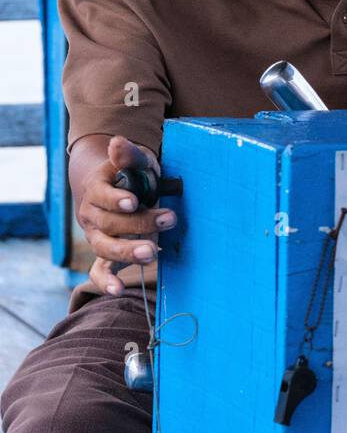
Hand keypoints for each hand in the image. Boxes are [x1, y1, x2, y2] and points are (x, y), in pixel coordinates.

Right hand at [74, 135, 175, 295]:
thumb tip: (117, 142)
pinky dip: (106, 282)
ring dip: (128, 252)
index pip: (102, 195)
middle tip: (169, 219)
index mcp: (96, 188)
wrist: (115, 189)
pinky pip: (98, 271)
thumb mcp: (134, 161)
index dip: (116, 200)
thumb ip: (128, 155)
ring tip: (152, 252)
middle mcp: (92, 214)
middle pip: (110, 224)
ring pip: (104, 247)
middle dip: (140, 223)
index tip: (134, 201)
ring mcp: (97, 236)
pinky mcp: (104, 254)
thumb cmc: (130, 174)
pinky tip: (119, 290)